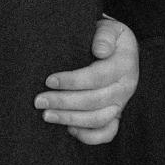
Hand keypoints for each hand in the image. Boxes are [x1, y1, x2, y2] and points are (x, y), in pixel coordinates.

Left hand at [36, 18, 137, 144]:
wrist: (117, 47)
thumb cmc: (106, 36)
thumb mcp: (109, 28)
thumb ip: (104, 35)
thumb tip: (100, 51)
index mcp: (124, 64)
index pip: (97, 77)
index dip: (72, 80)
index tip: (49, 80)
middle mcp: (125, 87)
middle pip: (94, 101)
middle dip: (64, 102)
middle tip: (38, 101)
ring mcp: (121, 104)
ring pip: (98, 119)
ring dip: (71, 119)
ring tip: (46, 115)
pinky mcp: (115, 115)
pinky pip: (106, 133)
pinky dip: (89, 136)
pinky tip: (68, 130)